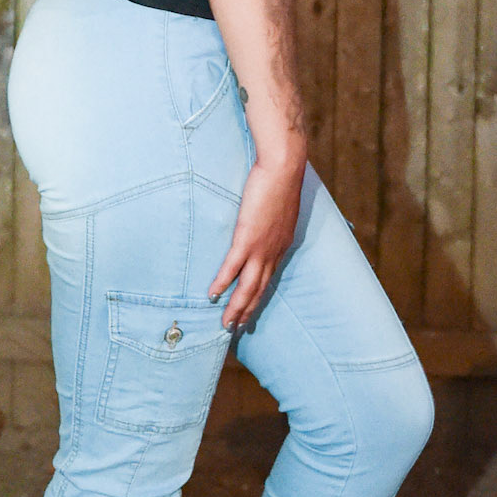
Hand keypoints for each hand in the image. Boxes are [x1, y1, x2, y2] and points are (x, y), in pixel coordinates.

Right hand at [209, 155, 304, 329]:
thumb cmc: (280, 180)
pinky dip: (222, 284)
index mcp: (282, 246)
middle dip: (247, 311)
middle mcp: (273, 252)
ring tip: (226, 324)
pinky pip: (232, 268)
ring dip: (236, 308)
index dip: (258, 297)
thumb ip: (271, 218)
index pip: (268, 278)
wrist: (284, 167)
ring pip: (247, 286)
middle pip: (258, 289)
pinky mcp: (247, 238)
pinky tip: (212, 295)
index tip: (250, 312)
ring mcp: (260, 247)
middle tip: (235, 329)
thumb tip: (263, 218)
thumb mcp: (279, 205)